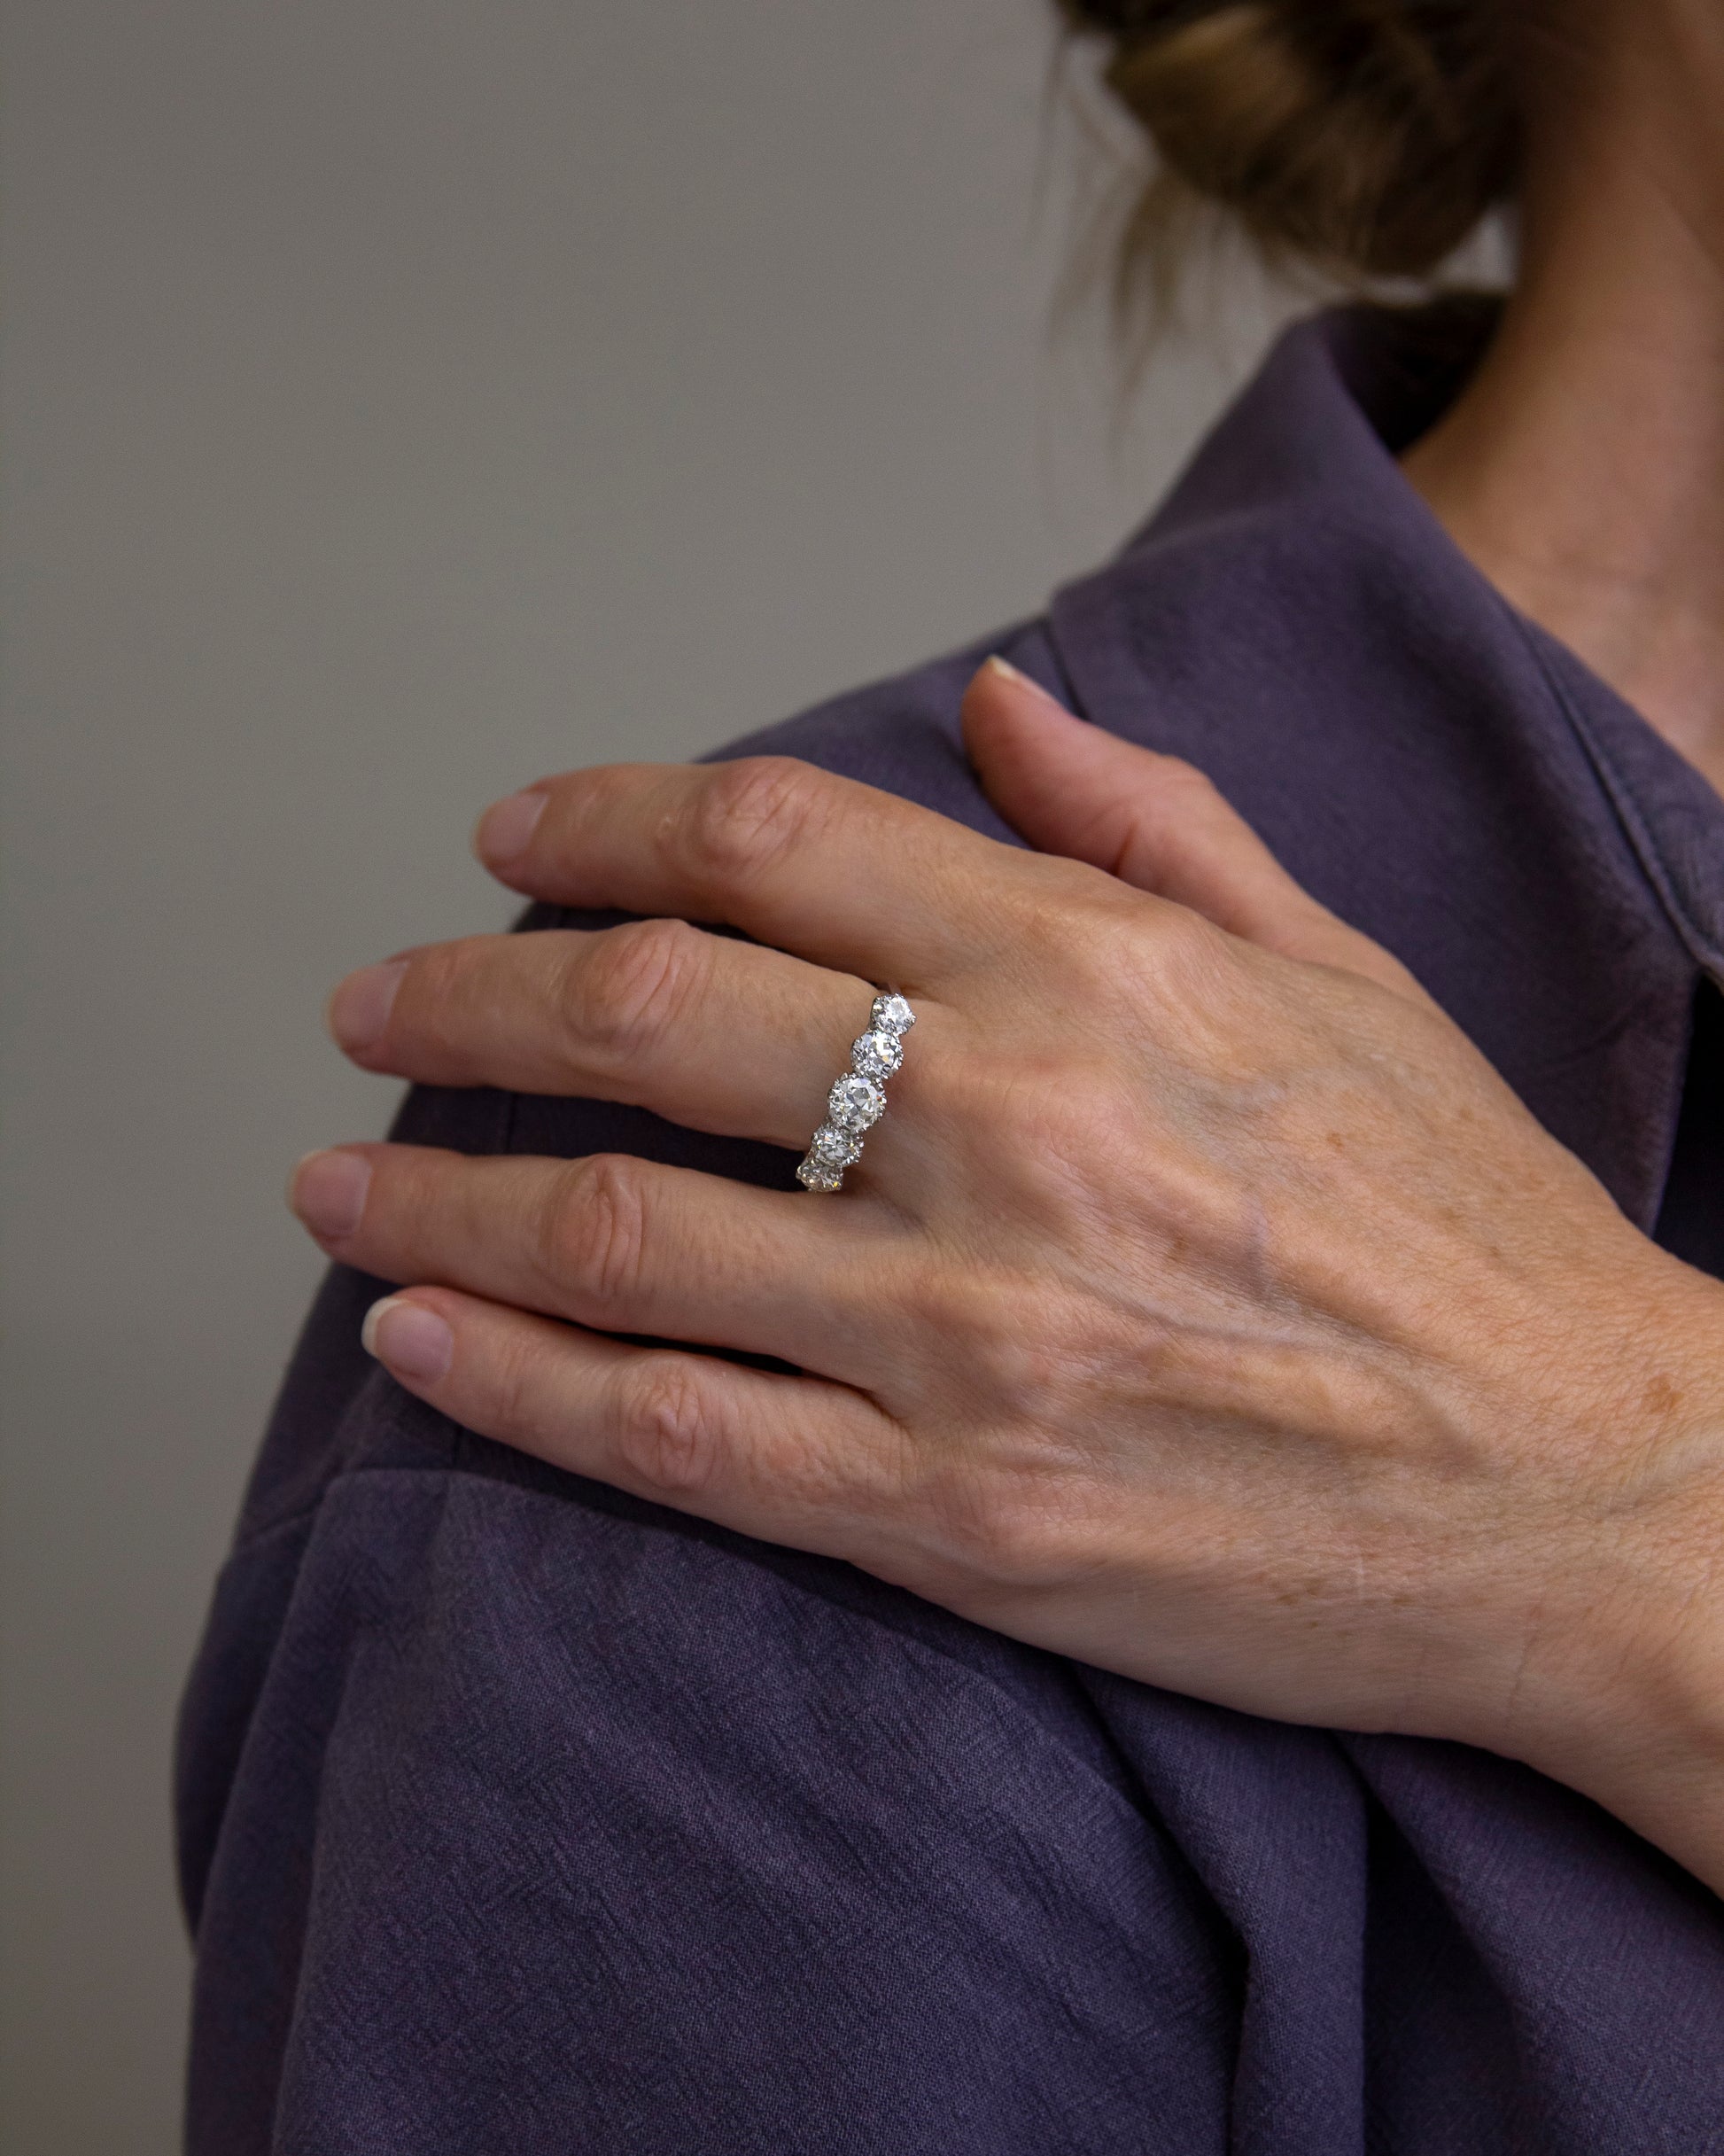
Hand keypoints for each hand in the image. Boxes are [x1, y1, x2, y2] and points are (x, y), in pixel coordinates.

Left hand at [293, 658, 1723, 1889]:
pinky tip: (415, 1342)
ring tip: (328, 1182)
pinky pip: (678, 1442)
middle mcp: (1013, 1129)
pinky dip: (515, 1384)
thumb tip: (996, 703)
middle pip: (647, 1016)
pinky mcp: (963, 1519)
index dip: (599, 821)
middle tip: (369, 1004)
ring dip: (433, 1197)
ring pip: (623, 1234)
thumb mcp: (1341, 975)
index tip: (509, 842)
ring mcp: (973, 1335)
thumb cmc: (1471, 1228)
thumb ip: (1152, 825)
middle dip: (464, 999)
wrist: (1593, 1494)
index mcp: (1097, 972)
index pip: (767, 842)